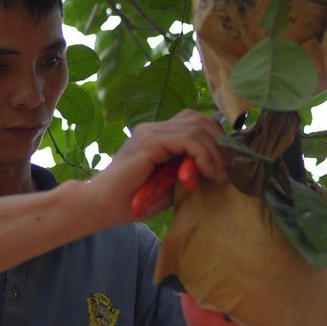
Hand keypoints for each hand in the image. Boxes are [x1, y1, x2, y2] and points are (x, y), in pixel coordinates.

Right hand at [81, 110, 230, 225]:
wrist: (101, 206)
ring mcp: (150, 132)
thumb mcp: (169, 185)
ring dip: (215, 153)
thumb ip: (188, 172)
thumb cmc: (133, 201)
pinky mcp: (149, 142)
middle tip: (225, 171)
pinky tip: (206, 173)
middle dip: (220, 144)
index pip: (194, 121)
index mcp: (157, 134)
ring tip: (217, 175)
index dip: (215, 139)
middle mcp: (154, 128)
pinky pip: (188, 140)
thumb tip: (215, 168)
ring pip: (197, 128)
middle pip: (200, 119)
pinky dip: (203, 156)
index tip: (224, 166)